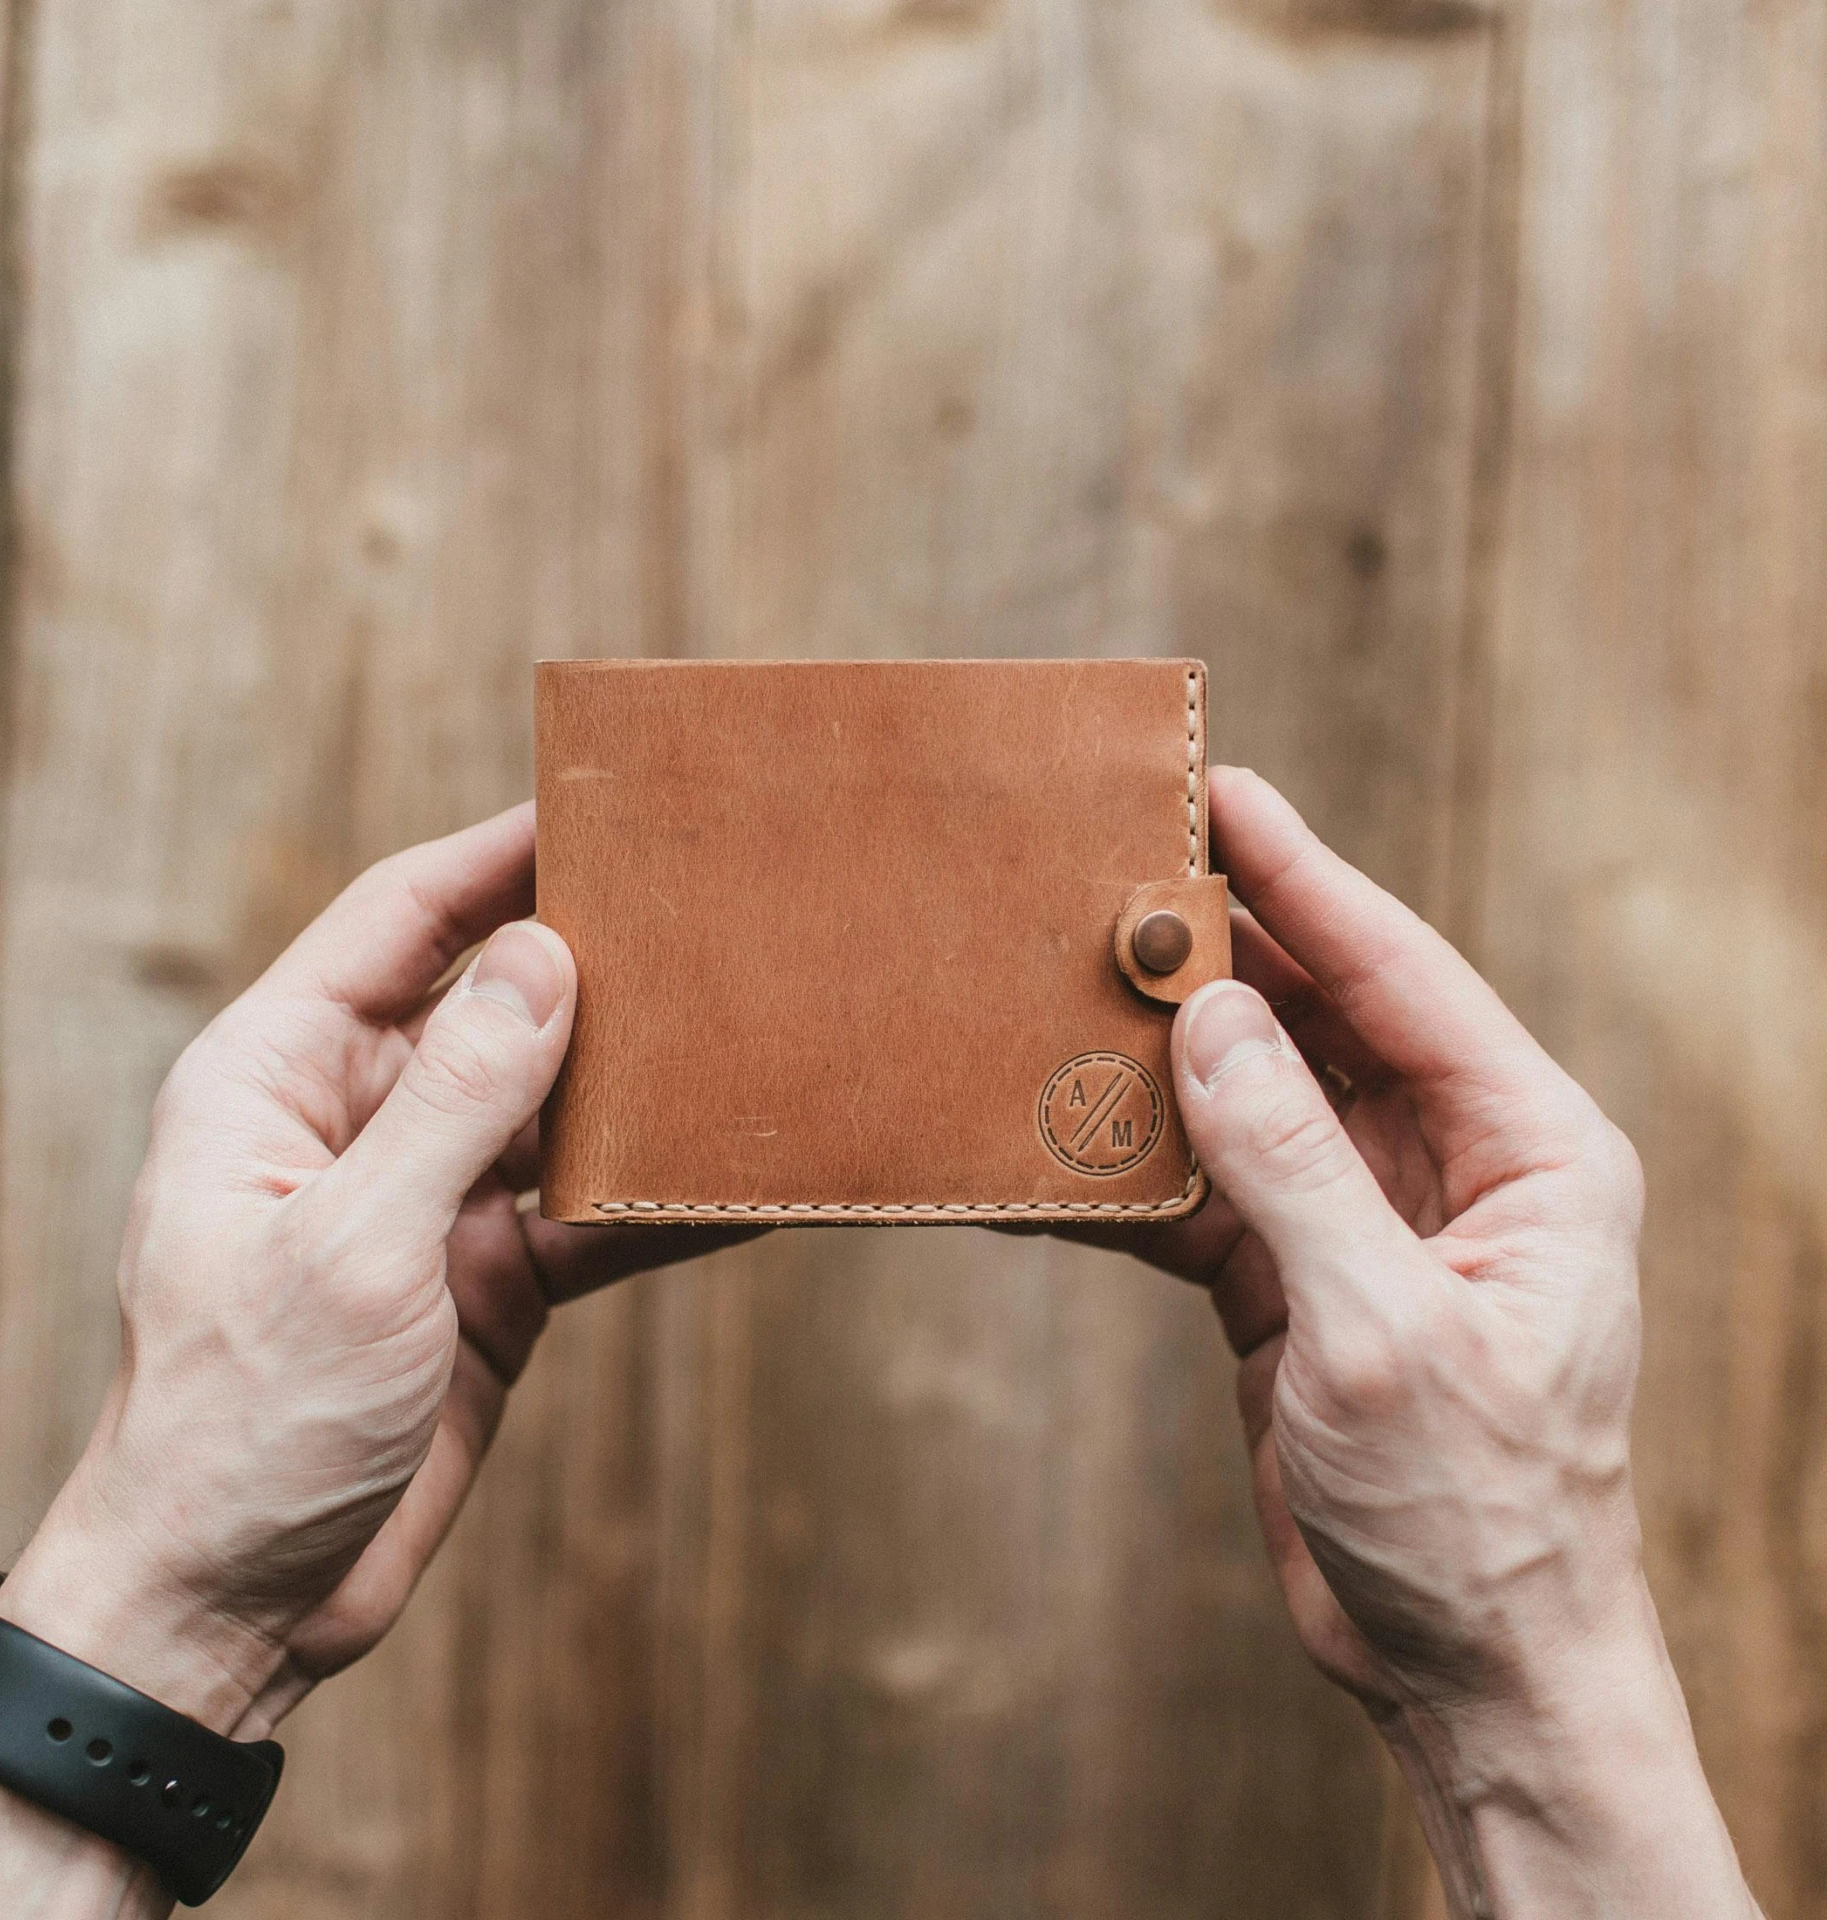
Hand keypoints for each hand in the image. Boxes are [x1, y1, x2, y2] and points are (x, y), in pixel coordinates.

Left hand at [0, 802, 749, 1739]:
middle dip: (592, 963)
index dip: (493, 854)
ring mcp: (425, 1201)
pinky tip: (741, 1180)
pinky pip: (587, 1217)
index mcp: (277, 1075)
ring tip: (747, 1031)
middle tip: (705, 909)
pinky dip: (658, 1203)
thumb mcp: (351, 1244)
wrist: (234, 1607)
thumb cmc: (241, 1420)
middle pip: (492, 1003)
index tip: (596, 802)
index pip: (398, 919)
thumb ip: (455, 1099)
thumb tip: (545, 958)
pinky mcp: (483, 1281)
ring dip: (639, 1083)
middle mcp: (354, 1119)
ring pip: (553, 1108)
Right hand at [1040, 768, 1757, 1917]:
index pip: (1403, 979)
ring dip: (1168, 1051)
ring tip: (1067, 982)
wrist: (1468, 1670)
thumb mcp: (1385, 1331)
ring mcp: (1369, 1220)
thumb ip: (1295, 1167)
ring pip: (1255, 1095)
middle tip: (1118, 871)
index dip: (1310, 882)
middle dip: (1225, 951)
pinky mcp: (1300, 1281)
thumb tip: (1217, 1021)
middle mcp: (1453, 1165)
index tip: (1227, 791)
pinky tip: (1058, 1137)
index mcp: (1529, 1150)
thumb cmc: (1475, 1512)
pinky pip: (1209, 1188)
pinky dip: (1136, 1165)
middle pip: (1323, 1018)